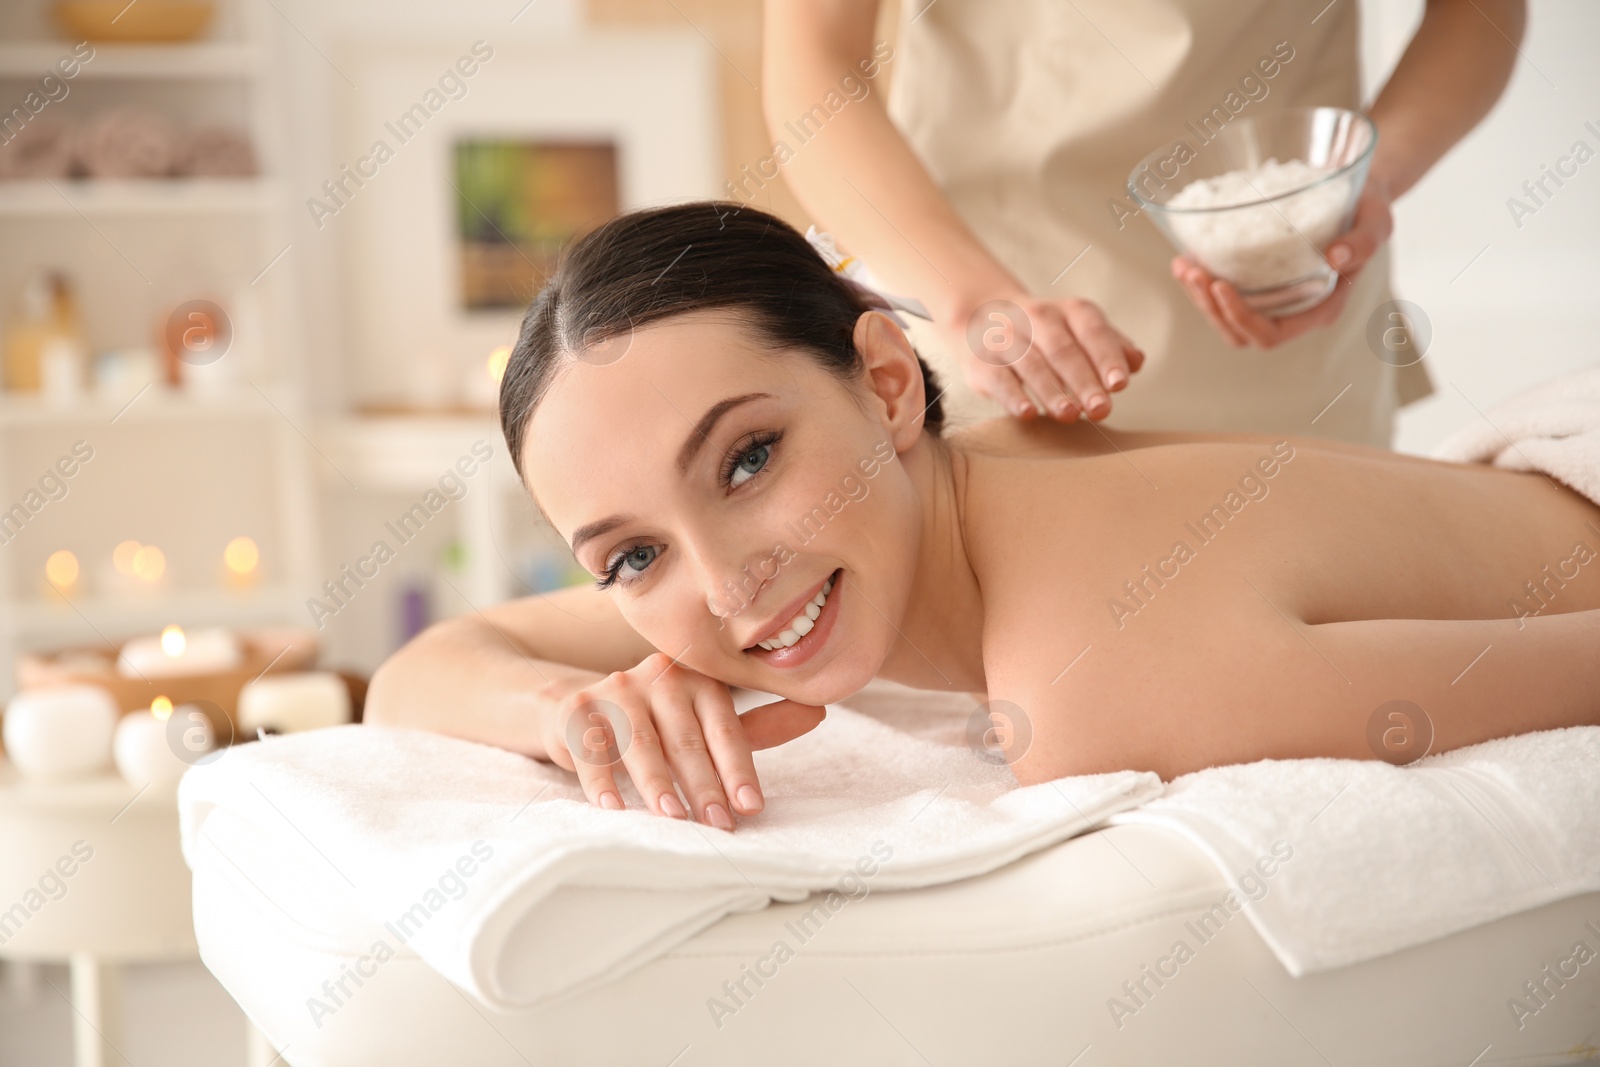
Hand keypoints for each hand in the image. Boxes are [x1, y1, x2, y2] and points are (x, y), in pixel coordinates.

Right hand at [536, 653, 825, 829]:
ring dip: (658, 783)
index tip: (752, 806)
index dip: (738, 768)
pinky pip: (591, 748)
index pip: (724, 725)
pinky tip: (614, 809)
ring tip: (674, 817)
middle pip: (685, 738)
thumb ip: (756, 726)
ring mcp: (615, 690)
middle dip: (704, 784)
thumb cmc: (655, 723)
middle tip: (719, 824)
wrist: (576, 707)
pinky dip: (602, 780)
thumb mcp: (705, 723)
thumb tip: (818, 712)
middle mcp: (658, 676)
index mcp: (697, 678)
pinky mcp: (577, 709)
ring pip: (641, 743)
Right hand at [948, 295, 1145, 421]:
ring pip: (1031, 364)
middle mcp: (1038, 318)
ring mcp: (1007, 338)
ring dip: (1052, 391)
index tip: (1119, 385)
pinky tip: (1028, 413)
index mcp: (1071, 312)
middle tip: (1101, 409)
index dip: (1106, 358)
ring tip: (1070, 415)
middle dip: (1084, 381)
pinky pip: (998, 378)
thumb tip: (1136, 362)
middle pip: (1063, 350)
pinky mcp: (982, 361)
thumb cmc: (1050, 337)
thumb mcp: (1083, 334)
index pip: (1093, 332)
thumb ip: (1111, 348)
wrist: (986, 321)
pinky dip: (1013, 396)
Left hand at [1171, 179, 1394, 348]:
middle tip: (1192, 271)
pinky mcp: (1257, 280)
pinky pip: (1221, 293)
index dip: (1241, 319)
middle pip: (1238, 332)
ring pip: (1223, 316)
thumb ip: (1364, 242)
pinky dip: (1200, 280)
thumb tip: (1337, 258)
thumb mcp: (1376, 221)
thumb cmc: (1368, 210)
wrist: (1356, 194)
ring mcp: (1272, 297)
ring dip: (1197, 296)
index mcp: (1318, 308)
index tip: (1221, 286)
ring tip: (1183, 264)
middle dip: (1210, 308)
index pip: (1270, 335)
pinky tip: (1186, 256)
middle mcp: (1291, 309)